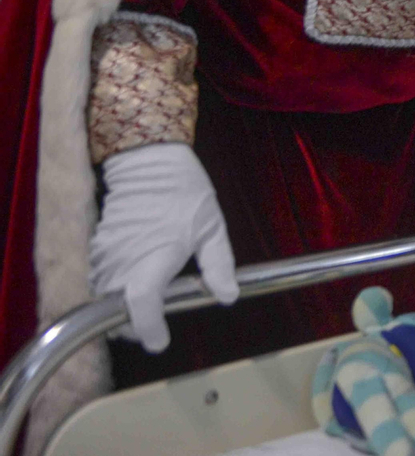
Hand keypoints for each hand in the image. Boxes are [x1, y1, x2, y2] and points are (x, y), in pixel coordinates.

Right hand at [89, 142, 238, 352]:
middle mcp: (123, 261)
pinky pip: (100, 284)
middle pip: (117, 314)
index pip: (141, 302)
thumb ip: (219, 265)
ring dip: (122, 311)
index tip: (160, 341)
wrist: (148, 163)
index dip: (149, 327)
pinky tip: (134, 281)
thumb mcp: (212, 227)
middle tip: (158, 324)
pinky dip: (113, 292)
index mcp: (155, 256)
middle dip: (135, 327)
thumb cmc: (184, 192)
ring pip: (104, 302)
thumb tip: (229, 296)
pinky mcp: (96, 251)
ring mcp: (105, 257)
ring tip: (148, 305)